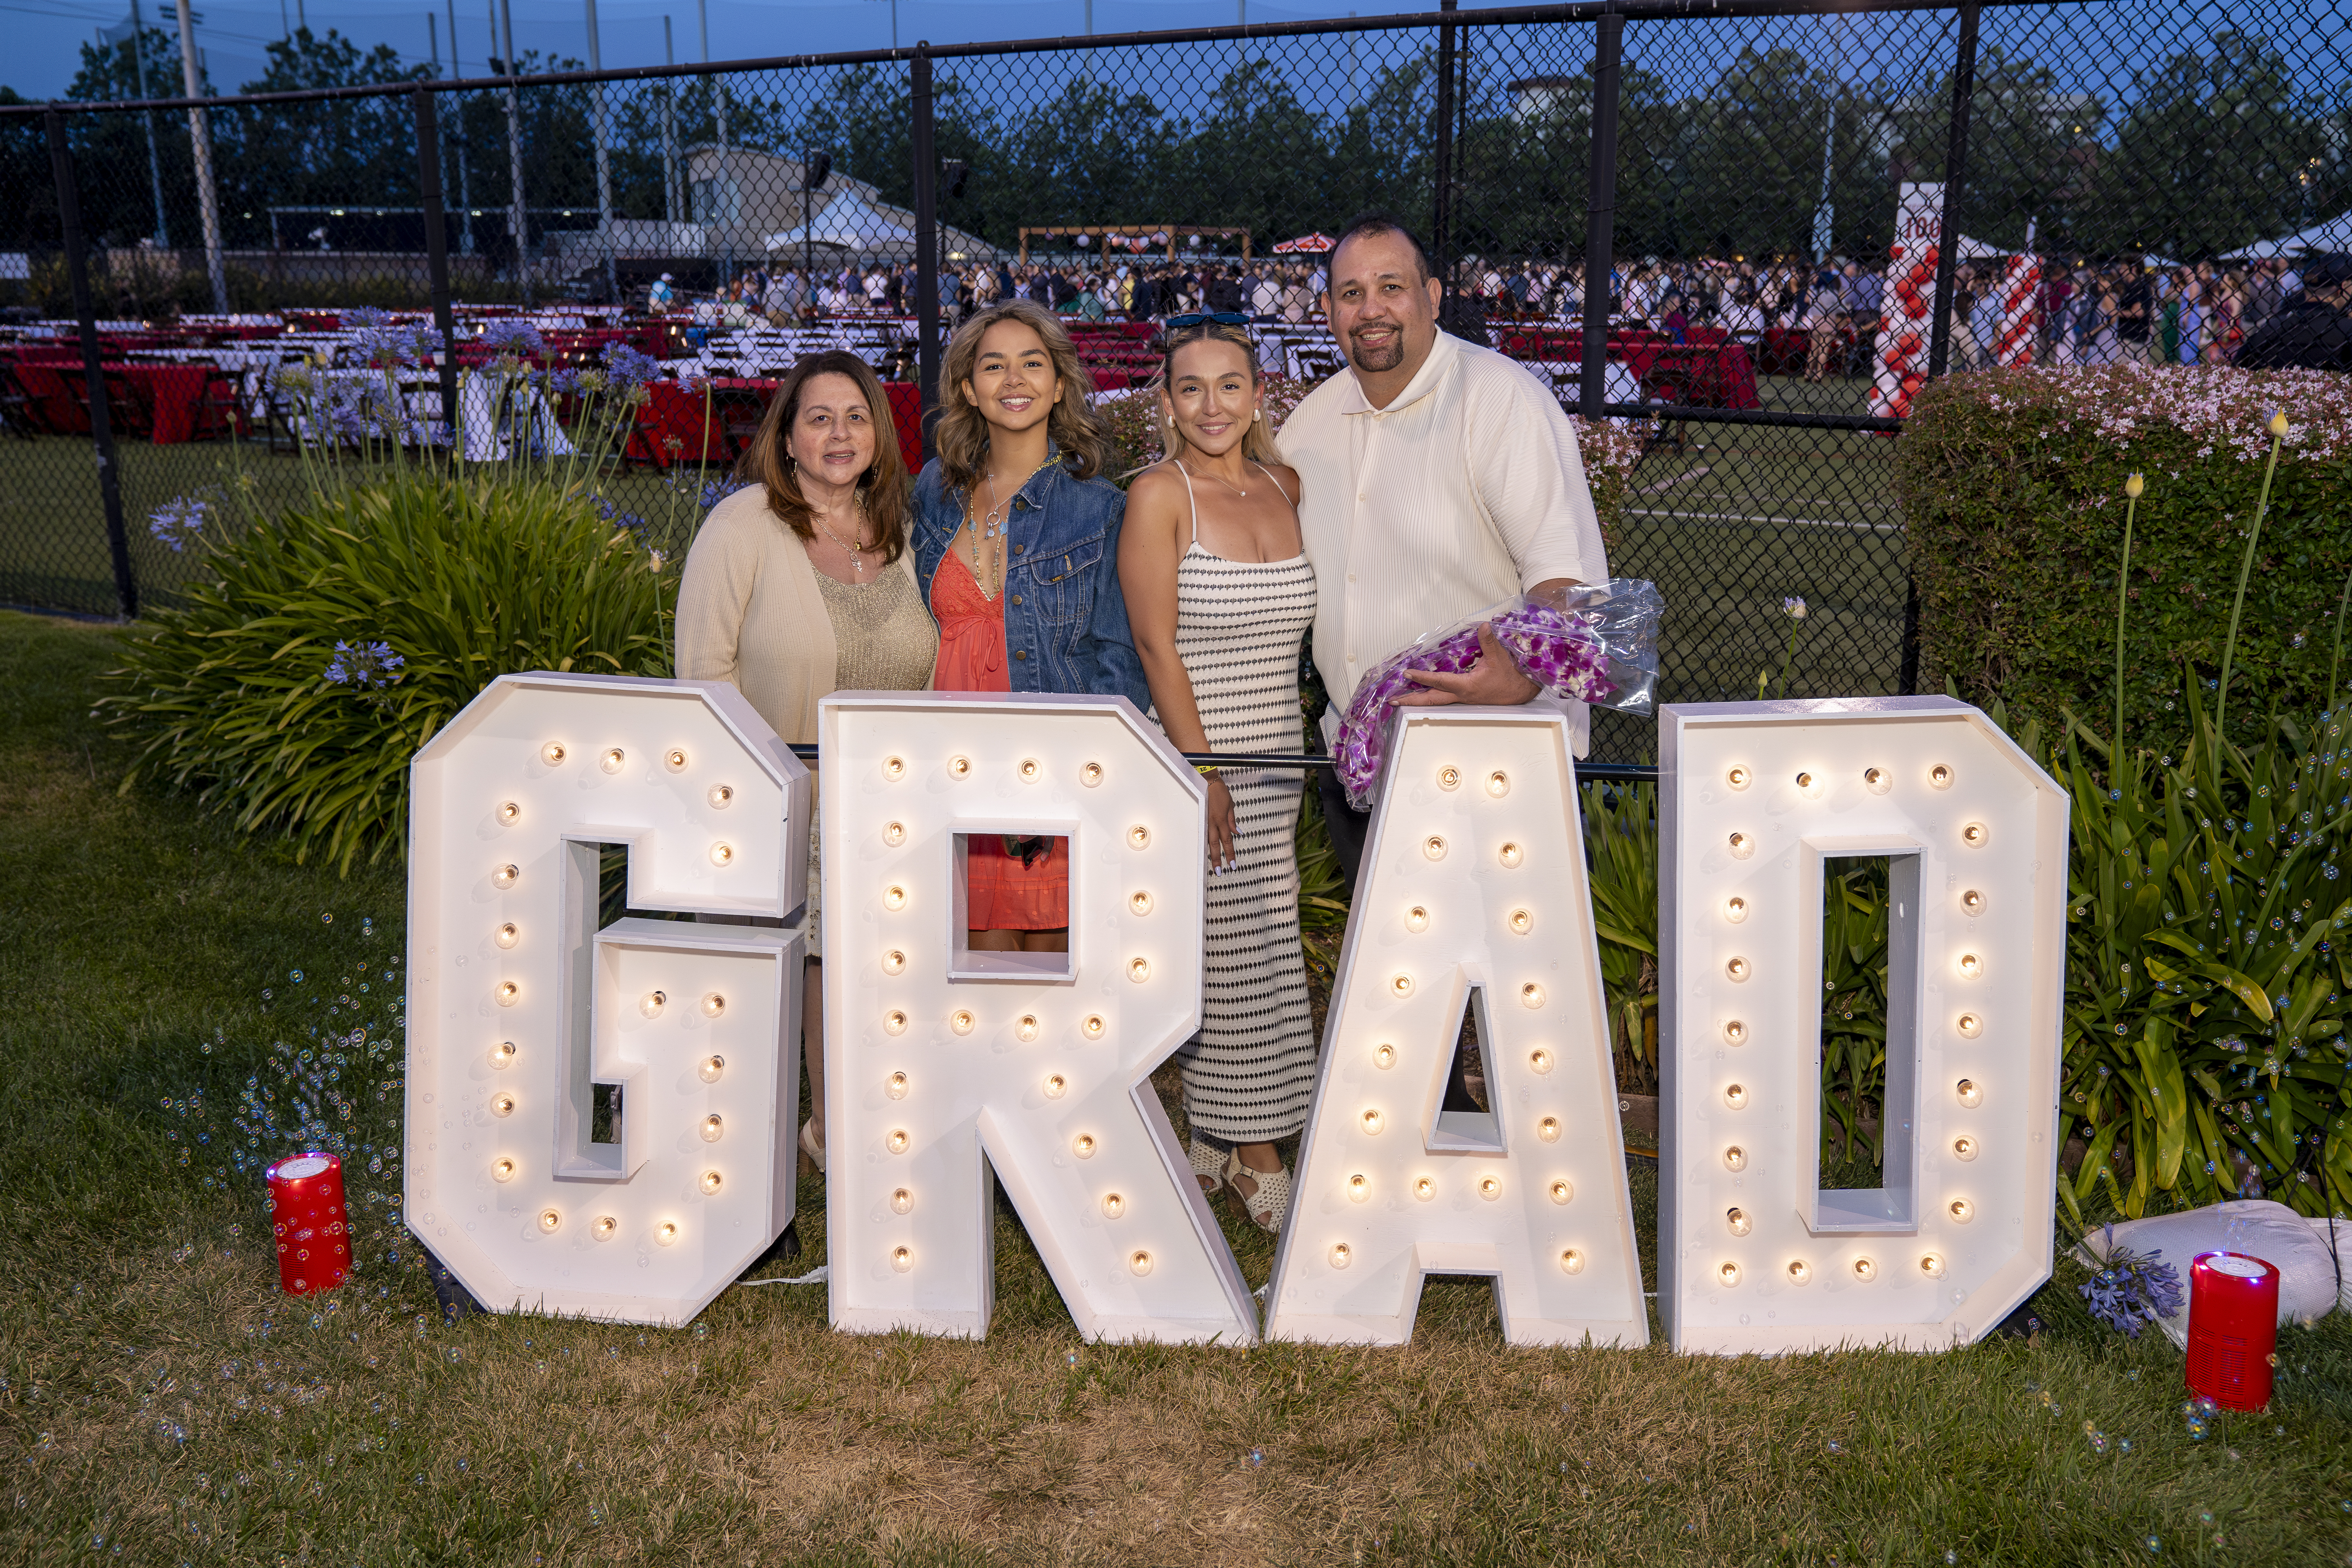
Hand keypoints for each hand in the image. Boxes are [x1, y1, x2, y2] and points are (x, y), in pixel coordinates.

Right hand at [1205, 774, 1237, 872]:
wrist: (1205, 781)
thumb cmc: (1219, 792)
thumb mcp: (1230, 805)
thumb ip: (1232, 820)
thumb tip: (1237, 833)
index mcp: (1221, 820)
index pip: (1227, 840)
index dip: (1230, 853)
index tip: (1232, 864)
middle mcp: (1212, 823)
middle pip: (1215, 845)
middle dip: (1218, 859)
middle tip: (1220, 872)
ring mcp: (1204, 822)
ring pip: (1207, 842)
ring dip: (1211, 854)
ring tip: (1213, 866)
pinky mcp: (1199, 819)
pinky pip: (1202, 834)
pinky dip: (1205, 843)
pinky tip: (1205, 850)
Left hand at [1391, 622, 1541, 706]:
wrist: (1522, 692)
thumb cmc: (1511, 677)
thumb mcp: (1500, 658)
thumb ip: (1489, 642)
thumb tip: (1483, 626)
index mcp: (1467, 687)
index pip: (1439, 681)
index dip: (1422, 677)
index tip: (1407, 673)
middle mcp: (1461, 696)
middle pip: (1431, 699)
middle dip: (1412, 700)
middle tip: (1393, 701)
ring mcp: (1463, 699)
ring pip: (1436, 700)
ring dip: (1419, 698)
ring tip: (1402, 697)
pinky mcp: (1466, 697)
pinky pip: (1444, 697)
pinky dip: (1431, 694)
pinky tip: (1424, 690)